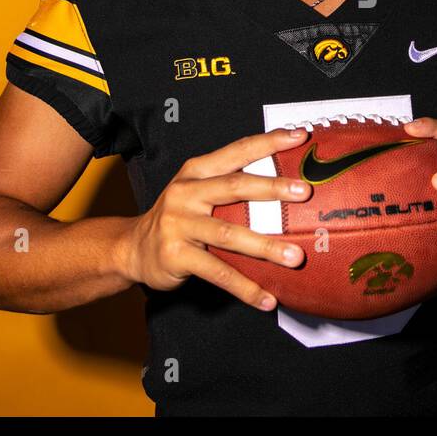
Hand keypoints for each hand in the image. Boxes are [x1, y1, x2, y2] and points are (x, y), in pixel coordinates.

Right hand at [124, 127, 314, 310]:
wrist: (132, 248)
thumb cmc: (179, 218)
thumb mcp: (197, 192)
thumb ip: (231, 185)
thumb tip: (286, 185)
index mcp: (196, 172)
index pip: (236, 151)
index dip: (268, 142)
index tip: (299, 136)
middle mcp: (186, 193)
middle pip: (234, 186)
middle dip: (272, 188)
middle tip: (305, 192)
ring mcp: (179, 224)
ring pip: (229, 235)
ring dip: (266, 247)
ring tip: (296, 257)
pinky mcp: (176, 255)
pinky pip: (217, 273)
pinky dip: (245, 287)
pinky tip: (267, 299)